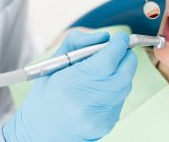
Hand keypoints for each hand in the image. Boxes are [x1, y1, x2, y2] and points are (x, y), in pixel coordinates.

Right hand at [3, 31, 136, 141]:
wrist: (41, 132)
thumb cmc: (46, 95)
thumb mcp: (54, 63)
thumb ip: (79, 42)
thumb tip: (105, 36)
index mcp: (70, 83)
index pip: (108, 59)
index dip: (119, 44)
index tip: (121, 37)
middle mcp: (87, 102)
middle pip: (125, 71)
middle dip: (126, 56)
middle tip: (119, 49)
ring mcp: (100, 116)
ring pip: (126, 84)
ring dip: (122, 71)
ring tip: (107, 69)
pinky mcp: (108, 124)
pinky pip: (122, 98)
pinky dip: (117, 88)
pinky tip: (102, 88)